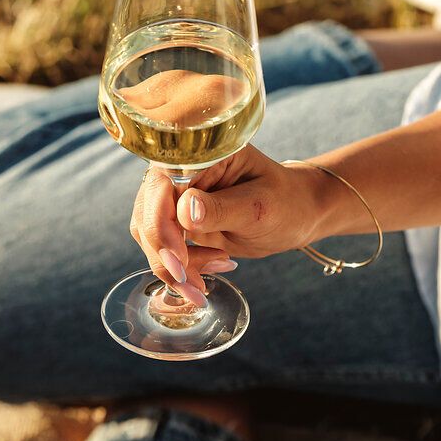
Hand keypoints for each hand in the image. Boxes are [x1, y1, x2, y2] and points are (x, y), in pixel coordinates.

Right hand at [130, 148, 329, 298]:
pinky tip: (205, 277)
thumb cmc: (284, 202)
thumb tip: (185, 212)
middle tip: (191, 284)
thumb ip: (222, 208)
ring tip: (203, 286)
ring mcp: (176, 199)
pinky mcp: (177, 223)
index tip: (179, 258)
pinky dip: (178, 271)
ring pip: (150, 237)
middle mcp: (180, 171)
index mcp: (201, 153)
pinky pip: (162, 250)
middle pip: (148, 213)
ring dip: (172, 269)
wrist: (293, 213)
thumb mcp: (259, 206)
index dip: (162, 224)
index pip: (162, 185)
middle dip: (164, 254)